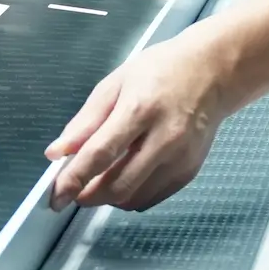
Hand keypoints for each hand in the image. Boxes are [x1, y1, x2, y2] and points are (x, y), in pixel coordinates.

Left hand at [45, 21, 237, 211]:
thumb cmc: (160, 71)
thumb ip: (85, 121)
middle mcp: (163, 139)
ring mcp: (180, 159)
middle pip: (118, 185)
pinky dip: (131, 196)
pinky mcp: (189, 171)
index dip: (74, 179)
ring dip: (108, 198)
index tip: (56, 196)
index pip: (100, 154)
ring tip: (97, 181)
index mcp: (140, 109)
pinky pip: (152, 198)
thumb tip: (57, 152)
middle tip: (74, 190)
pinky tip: (123, 179)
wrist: (212, 73)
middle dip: (89, 195)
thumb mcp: (115, 84)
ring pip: (135, 198)